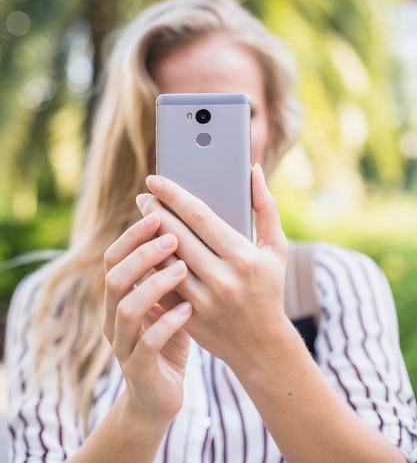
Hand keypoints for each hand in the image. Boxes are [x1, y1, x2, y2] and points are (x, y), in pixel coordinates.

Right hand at [103, 212, 192, 422]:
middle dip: (142, 254)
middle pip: (114, 277)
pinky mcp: (138, 370)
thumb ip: (173, 268)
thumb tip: (193, 225)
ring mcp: (123, 345)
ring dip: (154, 284)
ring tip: (183, 268)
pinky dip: (167, 323)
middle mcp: (114, 317)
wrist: (160, 395)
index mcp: (120, 296)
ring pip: (127, 308)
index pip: (114, 256)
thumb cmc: (171, 336)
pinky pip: (147, 344)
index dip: (132, 234)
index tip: (157, 212)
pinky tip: (189, 309)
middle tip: (172, 237)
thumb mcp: (170, 298)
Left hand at [137, 164, 287, 369]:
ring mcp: (203, 301)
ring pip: (164, 261)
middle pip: (176, 236)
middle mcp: (222, 279)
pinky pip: (162, 286)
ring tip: (143, 219)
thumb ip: (265, 207)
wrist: (262, 346)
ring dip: (148, 238)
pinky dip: (151, 267)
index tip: (156, 180)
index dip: (174, 195)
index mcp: (243, 257)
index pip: (200, 217)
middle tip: (144, 196)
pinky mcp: (188, 318)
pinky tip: (144, 251)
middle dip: (155, 212)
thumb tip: (253, 170)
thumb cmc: (269, 288)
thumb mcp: (276, 249)